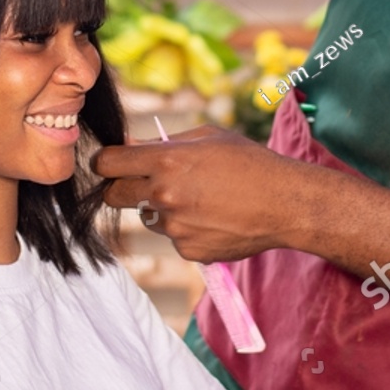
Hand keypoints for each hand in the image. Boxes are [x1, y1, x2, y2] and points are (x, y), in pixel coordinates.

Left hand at [93, 124, 314, 262]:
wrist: (284, 203)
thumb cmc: (249, 162)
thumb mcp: (207, 137)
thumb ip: (163, 143)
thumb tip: (128, 146)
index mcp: (165, 162)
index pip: (106, 164)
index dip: (105, 162)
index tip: (112, 163)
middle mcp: (164, 195)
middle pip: (113, 196)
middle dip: (122, 187)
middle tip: (146, 182)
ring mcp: (175, 227)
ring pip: (148, 217)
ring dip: (163, 209)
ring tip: (201, 199)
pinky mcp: (188, 251)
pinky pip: (174, 238)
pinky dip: (187, 230)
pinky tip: (214, 218)